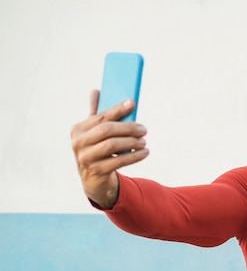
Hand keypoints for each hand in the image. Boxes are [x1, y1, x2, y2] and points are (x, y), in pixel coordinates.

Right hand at [70, 90, 148, 208]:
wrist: (93, 179)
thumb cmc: (96, 150)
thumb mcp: (94, 133)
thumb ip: (96, 114)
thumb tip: (96, 91)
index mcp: (78, 129)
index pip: (101, 116)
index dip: (117, 109)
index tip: (132, 103)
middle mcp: (79, 143)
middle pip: (106, 130)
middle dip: (128, 128)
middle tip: (144, 129)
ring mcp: (86, 158)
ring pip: (112, 146)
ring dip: (132, 142)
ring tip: (144, 141)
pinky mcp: (96, 171)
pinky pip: (119, 161)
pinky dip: (134, 156)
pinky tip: (144, 153)